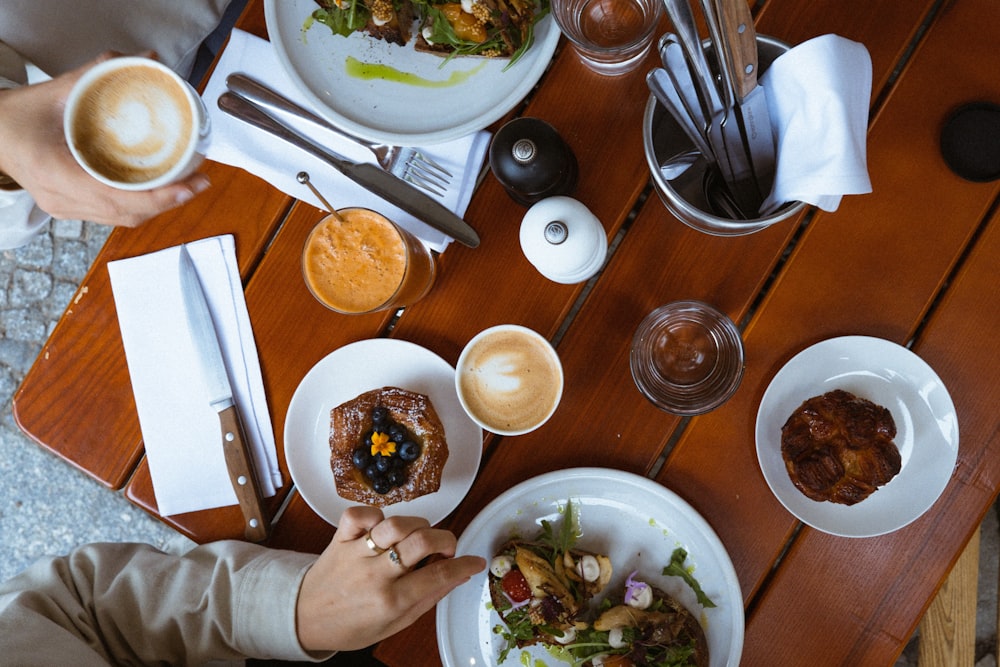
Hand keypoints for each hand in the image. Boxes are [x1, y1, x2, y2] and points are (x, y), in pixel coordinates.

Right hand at [0, 52, 209, 227]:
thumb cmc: (15, 117)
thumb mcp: (54, 92)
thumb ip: (96, 75)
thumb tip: (143, 60)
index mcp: (54, 173)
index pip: (114, 197)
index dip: (156, 197)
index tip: (187, 186)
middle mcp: (61, 199)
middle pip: (126, 213)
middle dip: (168, 201)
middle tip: (200, 181)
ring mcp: (65, 209)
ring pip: (122, 218)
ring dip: (159, 206)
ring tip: (189, 187)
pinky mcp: (71, 209)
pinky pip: (113, 215)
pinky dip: (141, 205)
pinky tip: (162, 193)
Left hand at [295, 506, 485, 651]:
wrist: (304, 618)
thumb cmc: (350, 625)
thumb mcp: (394, 624)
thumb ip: (427, 599)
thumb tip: (457, 577)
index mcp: (391, 601)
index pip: (438, 576)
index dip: (464, 565)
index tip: (474, 561)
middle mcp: (374, 575)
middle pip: (421, 542)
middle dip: (445, 540)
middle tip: (445, 548)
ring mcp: (356, 553)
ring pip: (396, 524)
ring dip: (416, 525)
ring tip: (417, 536)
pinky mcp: (340, 537)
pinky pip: (358, 514)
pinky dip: (374, 513)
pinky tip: (382, 526)